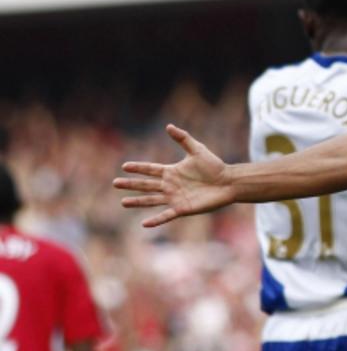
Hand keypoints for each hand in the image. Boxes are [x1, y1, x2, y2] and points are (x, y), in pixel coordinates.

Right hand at [113, 124, 235, 226]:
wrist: (228, 182)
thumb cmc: (214, 166)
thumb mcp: (197, 150)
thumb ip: (183, 139)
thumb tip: (168, 126)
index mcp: (172, 171)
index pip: (150, 169)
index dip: (138, 168)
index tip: (124, 166)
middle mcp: (170, 185)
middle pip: (146, 185)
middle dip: (131, 184)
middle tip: (115, 183)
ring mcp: (175, 198)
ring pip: (152, 200)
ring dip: (137, 201)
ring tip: (123, 202)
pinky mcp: (183, 208)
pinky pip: (166, 215)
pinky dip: (156, 220)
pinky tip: (144, 224)